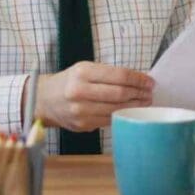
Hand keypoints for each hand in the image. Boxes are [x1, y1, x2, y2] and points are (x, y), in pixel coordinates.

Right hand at [34, 61, 153, 132]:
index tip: (150, 81)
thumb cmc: (69, 82)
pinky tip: (131, 112)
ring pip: (117, 109)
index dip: (138, 79)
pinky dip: (123, 115)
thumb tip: (138, 80)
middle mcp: (80, 91)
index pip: (119, 75)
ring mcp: (81, 110)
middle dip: (140, 93)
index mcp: (82, 72)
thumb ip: (107, 74)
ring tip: (145, 102)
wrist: (44, 99)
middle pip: (120, 93)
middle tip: (150, 93)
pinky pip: (109, 120)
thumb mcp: (84, 69)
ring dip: (135, 106)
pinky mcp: (83, 124)